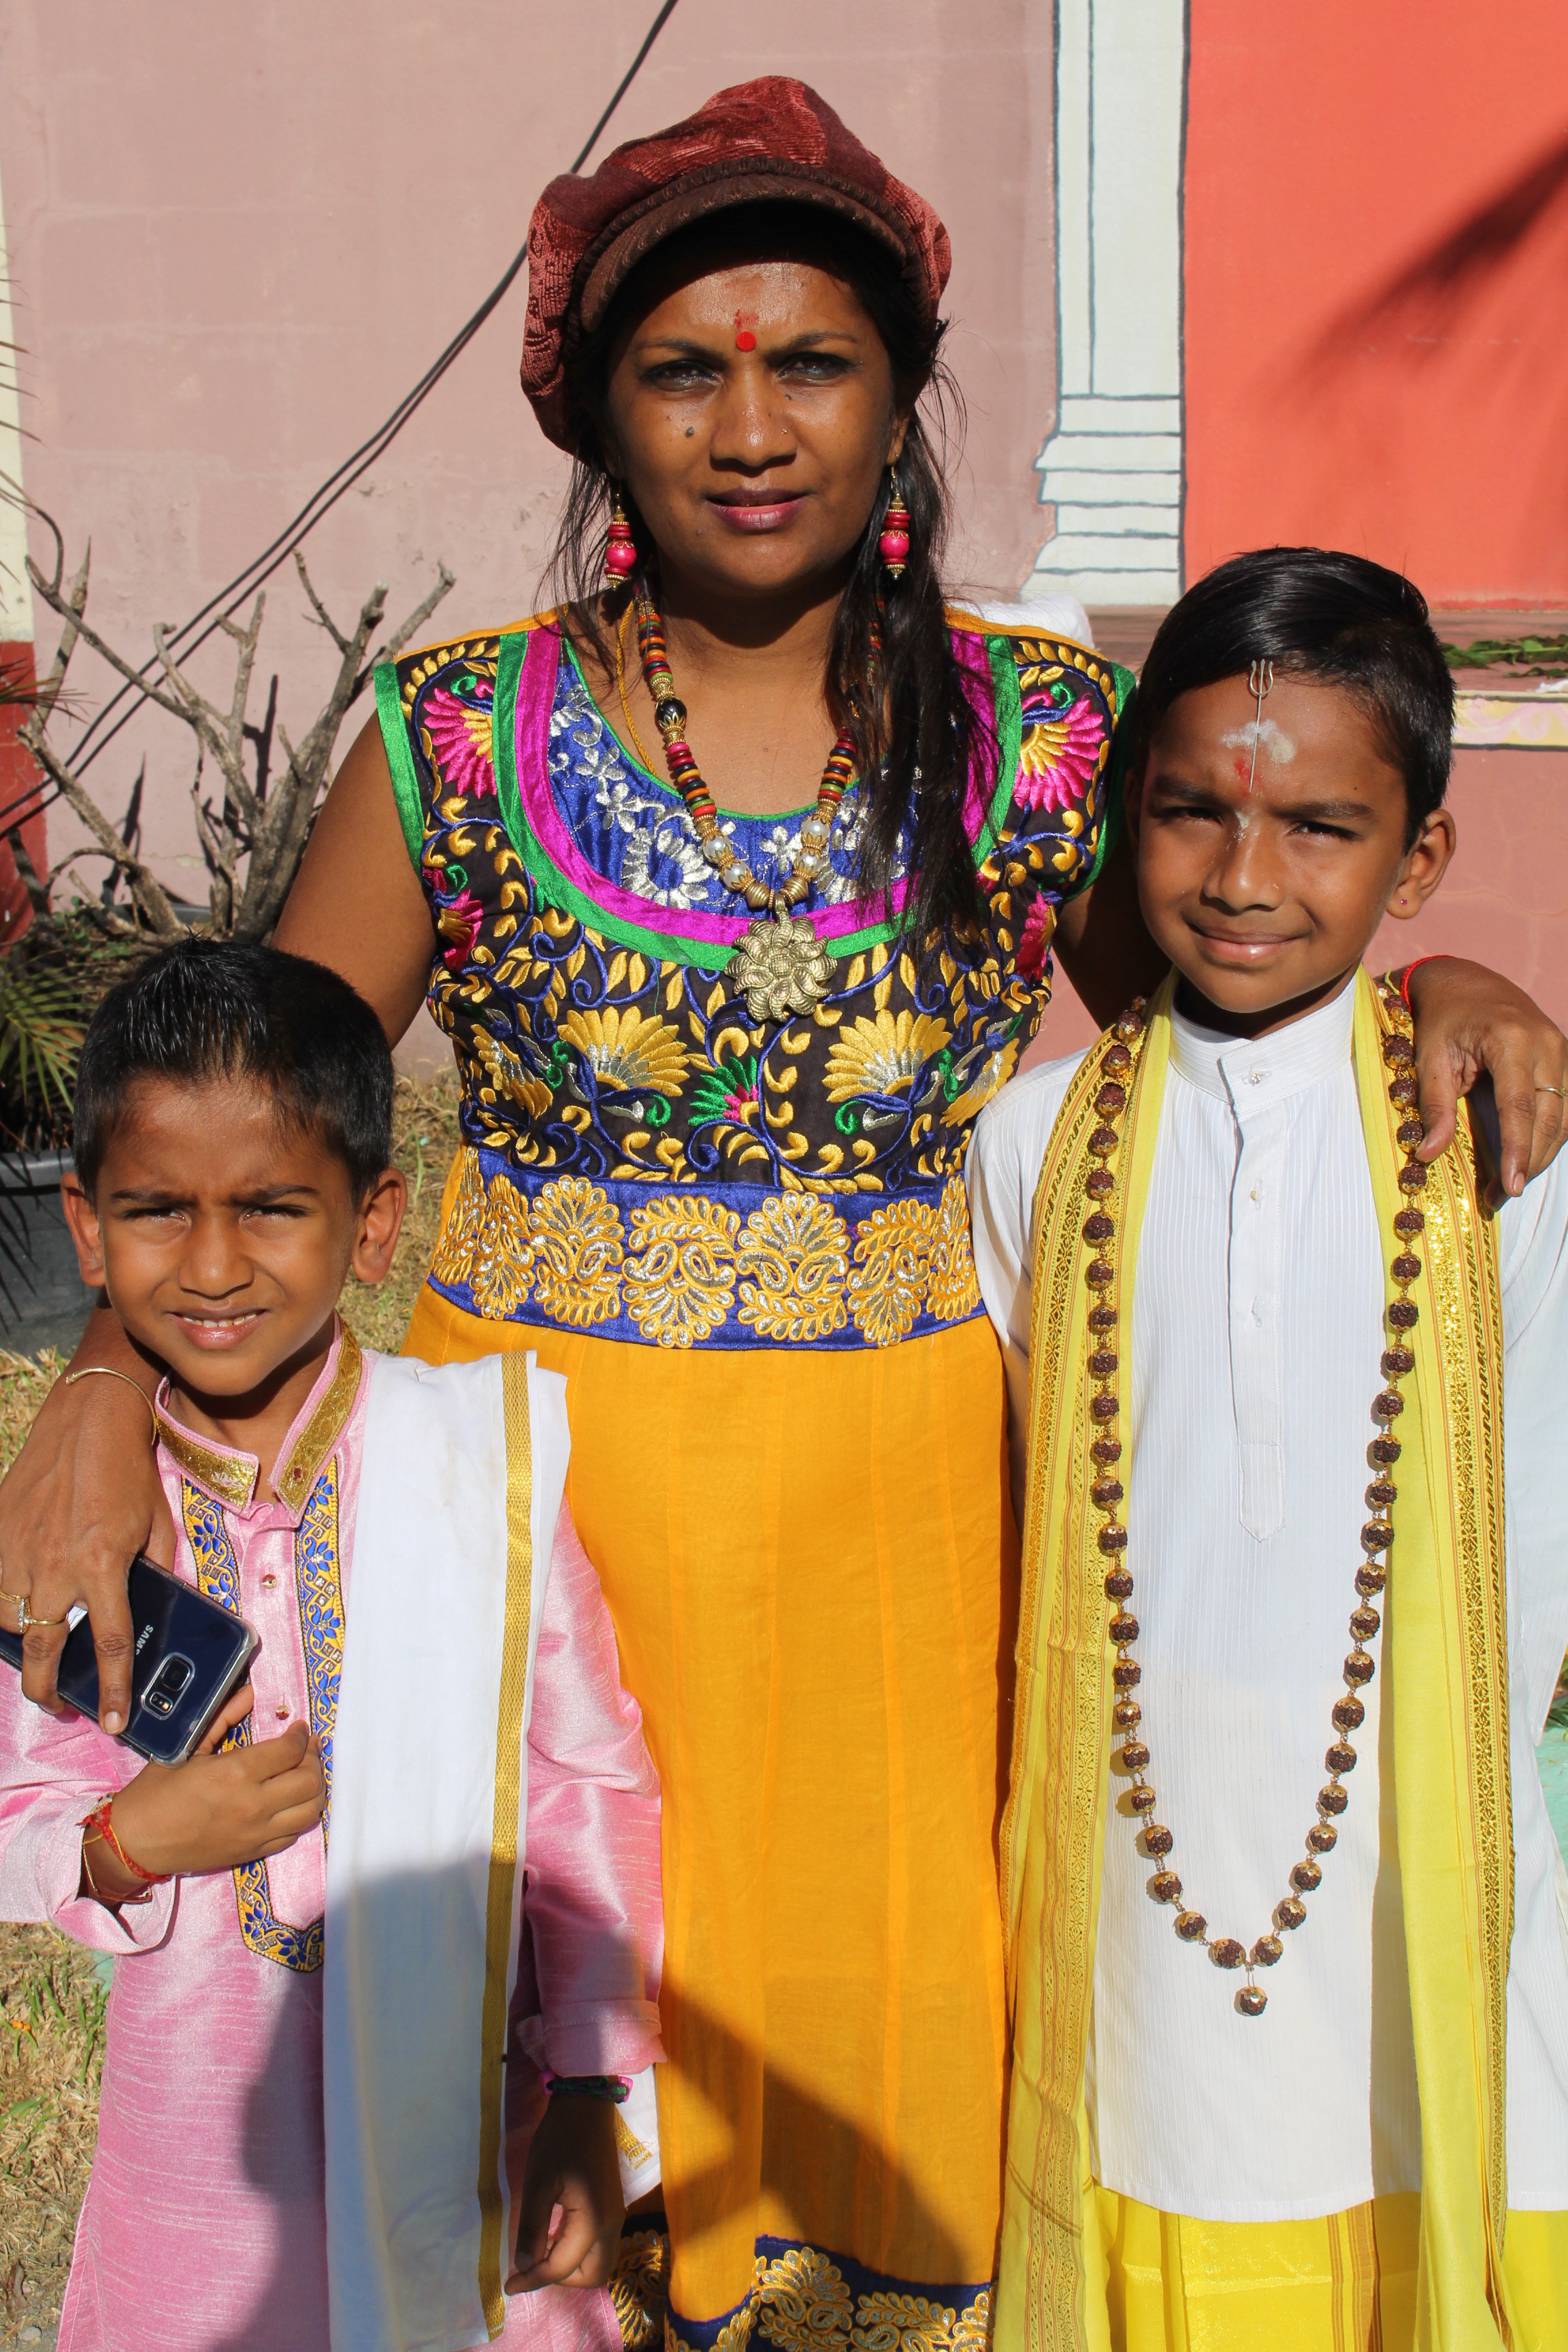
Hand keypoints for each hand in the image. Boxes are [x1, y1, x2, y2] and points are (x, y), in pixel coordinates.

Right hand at [0, 1308, 172, 1731]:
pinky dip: (2, 1606)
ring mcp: (19, 1552)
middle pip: (41, 1651)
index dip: (114, 1689)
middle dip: (47, 1690)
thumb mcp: (156, 1525)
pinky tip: (17, 1610)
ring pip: (8, 1624)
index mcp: (103, 1565)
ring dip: (23, 1646)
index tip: (115, 1721)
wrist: (88, 1421)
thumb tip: (153, 1609)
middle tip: (60, 1702)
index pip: (110, 1644)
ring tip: (40, 1653)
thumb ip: (153, 1573)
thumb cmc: (128, 1471)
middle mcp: (55, 1566)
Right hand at [87, 1715, 324, 1897]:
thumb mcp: (187, 1749)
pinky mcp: (253, 1852)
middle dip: (313, 1759)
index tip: (298, 1729)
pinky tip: (290, 1801)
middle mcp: (252, 1804)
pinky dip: (300, 1815)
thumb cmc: (155, 1794)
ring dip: (314, 1788)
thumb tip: (247, 1693)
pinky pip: (293, 1834)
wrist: (135, 1843)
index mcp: (235, 1773)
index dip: (300, 1735)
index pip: (290, 1750)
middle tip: (306, 1748)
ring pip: (309, 1810)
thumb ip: (222, 1718)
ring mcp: (256, 1833)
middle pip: (308, 1780)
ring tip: (304, 1773)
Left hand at [507, 2095, 624, 2292]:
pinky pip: (599, 2245)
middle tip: (531, 2265)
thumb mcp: (538, 2183)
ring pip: (599, 2262)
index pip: (561, 2268)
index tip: (507, 2284)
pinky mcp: (611, 2206)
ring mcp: (615, 2215)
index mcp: (593, 2221)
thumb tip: (524, 2266)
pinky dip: (577, 2252)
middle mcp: (611, 2224)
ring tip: (541, 2251)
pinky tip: (553, 2236)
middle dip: (561, 2279)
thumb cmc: (559, 2141)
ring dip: (571, 2267)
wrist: (586, 2105)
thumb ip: (532, 2229)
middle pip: (592, 2275)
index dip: (532, 2280)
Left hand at [1407, 957, 1567, 1205]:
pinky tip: (1527, 1156)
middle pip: (1549, 1117)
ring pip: (1563, 1116)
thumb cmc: (1442, 1019)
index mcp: (1511, 1039)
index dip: (1517, 1149)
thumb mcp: (1428, 1058)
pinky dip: (1549, 1134)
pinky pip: (1565, 1105)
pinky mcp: (1563, 1057)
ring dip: (1542, 1153)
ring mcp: (1561, 1048)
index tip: (1510, 1186)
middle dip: (1530, 1160)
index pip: (1520, 1106)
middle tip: (1503, 1195)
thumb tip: (1429, 1154)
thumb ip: (1434, 1107)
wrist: (1463, 981)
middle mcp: (1545, 1043)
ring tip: (1511, 1184)